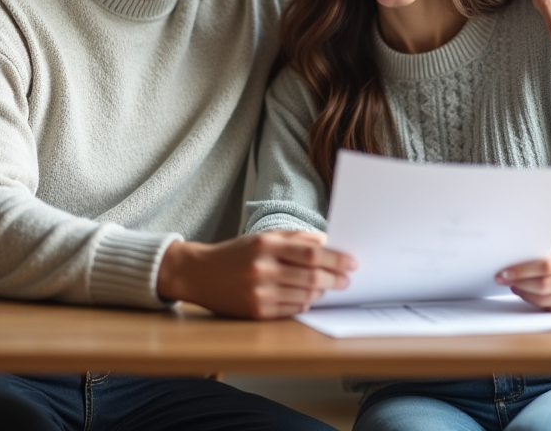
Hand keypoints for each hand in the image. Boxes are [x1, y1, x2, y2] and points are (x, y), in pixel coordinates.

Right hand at [156, 231, 355, 318]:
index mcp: (265, 245)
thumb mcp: (262, 237)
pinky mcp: (256, 312)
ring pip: (305, 296)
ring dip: (322, 293)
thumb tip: (326, 242)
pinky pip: (292, 310)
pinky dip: (305, 303)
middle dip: (335, 279)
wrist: (198, 274)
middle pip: (312, 277)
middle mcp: (262, 268)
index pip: (312, 253)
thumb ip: (294, 238)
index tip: (352, 262)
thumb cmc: (235, 253)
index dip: (336, 258)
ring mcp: (259, 293)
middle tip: (346, 279)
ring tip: (328, 287)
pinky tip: (308, 297)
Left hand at [495, 246, 550, 314]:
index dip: (521, 271)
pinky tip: (529, 295)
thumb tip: (514, 267)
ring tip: (515, 287)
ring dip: (525, 294)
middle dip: (519, 283)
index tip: (503, 273)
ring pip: (546, 300)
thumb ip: (548, 260)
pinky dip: (537, 303)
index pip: (545, 266)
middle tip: (504, 280)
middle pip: (544, 285)